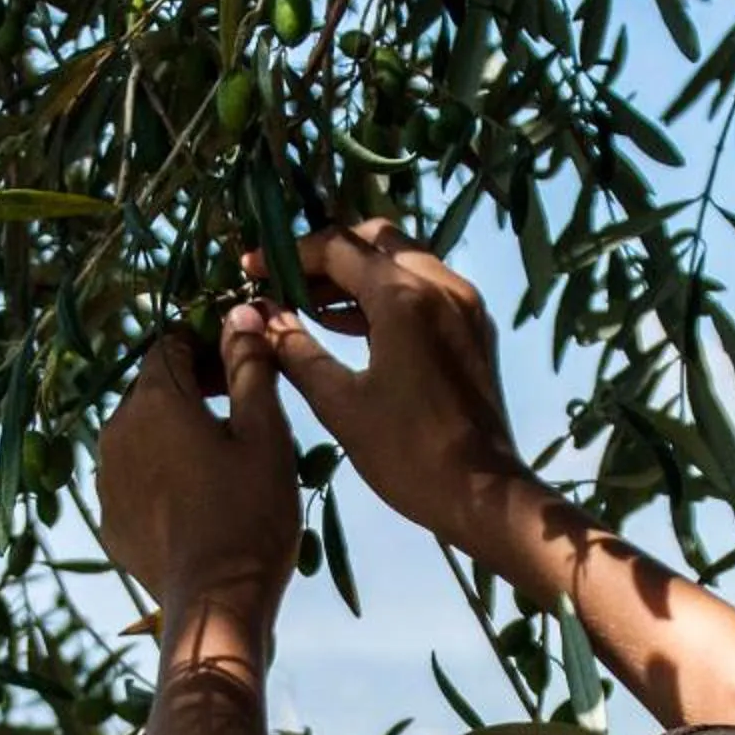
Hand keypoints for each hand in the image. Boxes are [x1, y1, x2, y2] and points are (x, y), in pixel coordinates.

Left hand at [96, 326, 300, 629]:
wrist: (215, 603)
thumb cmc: (250, 512)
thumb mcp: (265, 434)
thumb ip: (249, 367)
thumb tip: (240, 313)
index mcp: (154, 399)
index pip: (172, 341)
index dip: (209, 343)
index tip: (242, 364)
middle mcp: (115, 430)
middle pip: (152, 387)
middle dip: (192, 387)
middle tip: (241, 409)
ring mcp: (105, 477)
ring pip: (141, 433)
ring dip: (175, 432)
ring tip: (223, 460)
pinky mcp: (109, 519)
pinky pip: (134, 478)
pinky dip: (161, 475)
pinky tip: (198, 500)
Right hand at [235, 220, 523, 545]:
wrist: (483, 494)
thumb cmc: (405, 453)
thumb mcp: (338, 404)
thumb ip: (295, 351)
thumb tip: (258, 317)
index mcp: (405, 296)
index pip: (338, 248)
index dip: (288, 255)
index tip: (251, 270)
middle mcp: (442, 283)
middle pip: (375, 241)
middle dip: (326, 254)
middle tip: (285, 282)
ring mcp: (464, 303)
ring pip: (402, 261)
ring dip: (355, 273)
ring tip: (308, 305)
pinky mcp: (474, 327)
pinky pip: (424, 287)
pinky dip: (385, 293)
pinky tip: (349, 324)